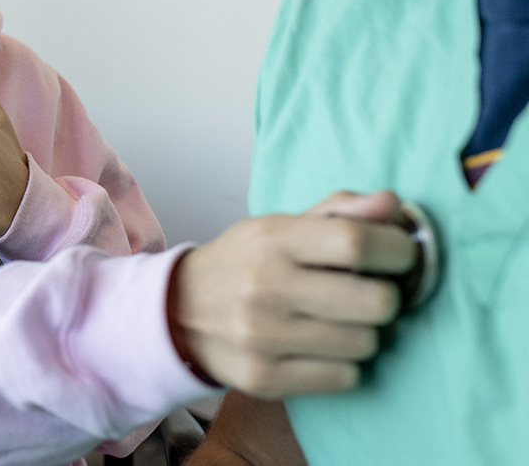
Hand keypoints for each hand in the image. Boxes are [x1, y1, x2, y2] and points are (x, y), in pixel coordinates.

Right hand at [169, 190, 416, 398]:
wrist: (180, 311)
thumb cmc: (245, 263)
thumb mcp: (280, 226)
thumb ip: (338, 212)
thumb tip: (392, 204)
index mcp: (271, 239)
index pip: (356, 243)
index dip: (397, 250)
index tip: (402, 255)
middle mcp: (264, 287)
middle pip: (375, 302)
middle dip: (387, 297)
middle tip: (370, 292)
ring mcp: (263, 337)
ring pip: (365, 344)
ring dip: (364, 333)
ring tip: (340, 321)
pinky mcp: (265, 378)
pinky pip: (345, 378)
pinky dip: (344, 364)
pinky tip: (322, 347)